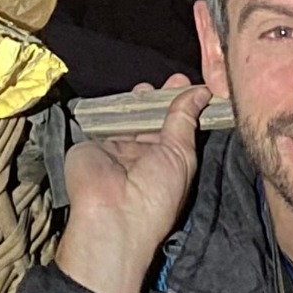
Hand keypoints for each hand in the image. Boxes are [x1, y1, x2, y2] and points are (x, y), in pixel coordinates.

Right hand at [55, 76, 209, 292]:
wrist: (113, 213)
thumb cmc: (156, 195)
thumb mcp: (181, 154)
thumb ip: (185, 120)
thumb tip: (200, 93)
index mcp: (167, 160)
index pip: (176, 126)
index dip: (183, 105)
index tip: (191, 85)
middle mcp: (143, 154)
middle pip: (152, 117)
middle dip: (161, 98)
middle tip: (172, 79)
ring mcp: (117, 148)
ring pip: (129, 115)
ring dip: (138, 100)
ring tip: (147, 87)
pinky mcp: (92, 143)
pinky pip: (103, 118)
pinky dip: (112, 106)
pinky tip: (123, 95)